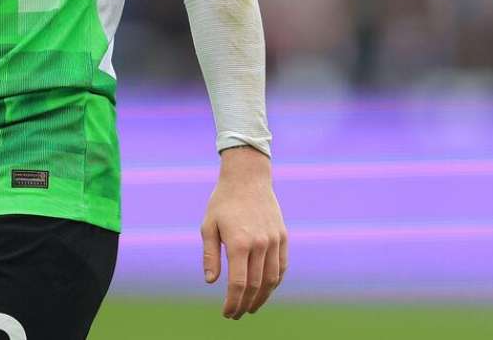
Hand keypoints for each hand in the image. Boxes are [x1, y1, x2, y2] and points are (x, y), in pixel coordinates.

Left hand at [200, 145, 286, 318]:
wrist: (247, 177)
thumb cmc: (223, 201)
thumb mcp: (208, 225)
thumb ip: (210, 255)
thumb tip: (211, 282)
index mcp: (239, 242)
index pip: (238, 283)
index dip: (233, 302)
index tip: (227, 313)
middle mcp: (260, 244)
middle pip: (255, 285)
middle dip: (245, 304)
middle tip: (237, 314)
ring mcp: (274, 241)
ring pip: (272, 279)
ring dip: (262, 298)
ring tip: (251, 307)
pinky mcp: (283, 237)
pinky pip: (282, 266)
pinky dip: (275, 282)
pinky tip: (265, 289)